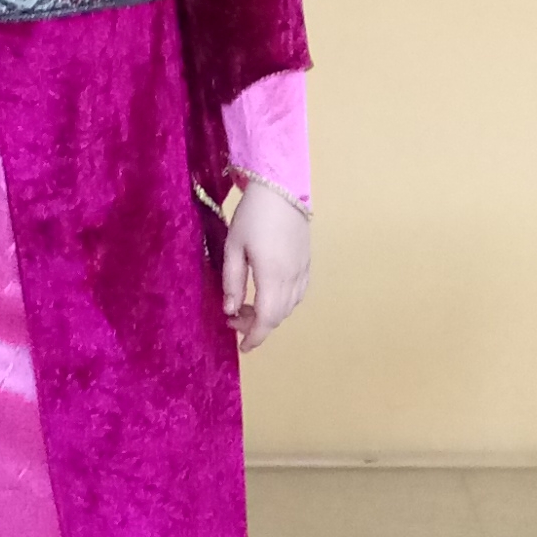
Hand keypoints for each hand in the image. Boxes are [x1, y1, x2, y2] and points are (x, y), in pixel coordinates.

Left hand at [223, 181, 310, 350]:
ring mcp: (302, 270)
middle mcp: (292, 277)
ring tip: (246, 306)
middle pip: (278, 315)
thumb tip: (229, 309)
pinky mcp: (306, 262)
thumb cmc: (252, 216)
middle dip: (256, 325)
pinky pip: (297, 293)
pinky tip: (267, 294)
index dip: (254, 336)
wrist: (281, 189)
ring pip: (289, 306)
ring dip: (269, 314)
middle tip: (232, 318)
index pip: (266, 318)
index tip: (242, 347)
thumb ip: (231, 281)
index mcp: (272, 276)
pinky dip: (282, 303)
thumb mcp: (233, 247)